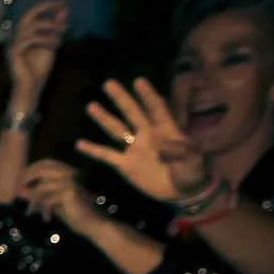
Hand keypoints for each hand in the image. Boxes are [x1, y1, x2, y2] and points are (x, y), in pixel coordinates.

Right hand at [5, 0, 68, 108]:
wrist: (31, 87)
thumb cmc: (39, 69)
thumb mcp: (52, 44)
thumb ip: (56, 28)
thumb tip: (64, 10)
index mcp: (24, 34)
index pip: (34, 14)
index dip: (48, 6)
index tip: (63, 2)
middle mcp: (17, 37)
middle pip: (28, 15)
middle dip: (45, 7)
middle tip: (61, 5)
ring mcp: (14, 44)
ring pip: (31, 27)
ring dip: (49, 26)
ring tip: (62, 30)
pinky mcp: (15, 53)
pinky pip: (30, 40)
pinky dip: (45, 39)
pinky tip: (55, 43)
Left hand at [17, 159, 96, 230]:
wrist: (91, 224)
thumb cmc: (72, 213)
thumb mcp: (50, 202)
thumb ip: (37, 194)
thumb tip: (19, 190)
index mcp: (67, 171)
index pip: (45, 163)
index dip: (29, 170)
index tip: (18, 182)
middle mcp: (70, 172)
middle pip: (42, 169)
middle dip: (27, 178)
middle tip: (17, 192)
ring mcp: (71, 181)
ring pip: (42, 186)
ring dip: (33, 201)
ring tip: (30, 212)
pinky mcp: (70, 192)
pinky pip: (48, 198)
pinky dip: (43, 209)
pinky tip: (46, 218)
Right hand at [78, 77, 209, 203]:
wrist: (182, 191)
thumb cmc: (192, 172)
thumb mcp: (193, 160)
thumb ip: (181, 152)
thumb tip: (163, 147)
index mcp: (166, 130)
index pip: (156, 109)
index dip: (148, 96)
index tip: (138, 81)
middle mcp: (147, 135)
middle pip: (132, 113)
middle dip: (121, 98)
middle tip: (108, 83)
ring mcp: (135, 149)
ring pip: (117, 130)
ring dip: (104, 118)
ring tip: (91, 106)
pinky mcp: (126, 164)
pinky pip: (107, 155)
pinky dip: (94, 150)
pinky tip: (80, 144)